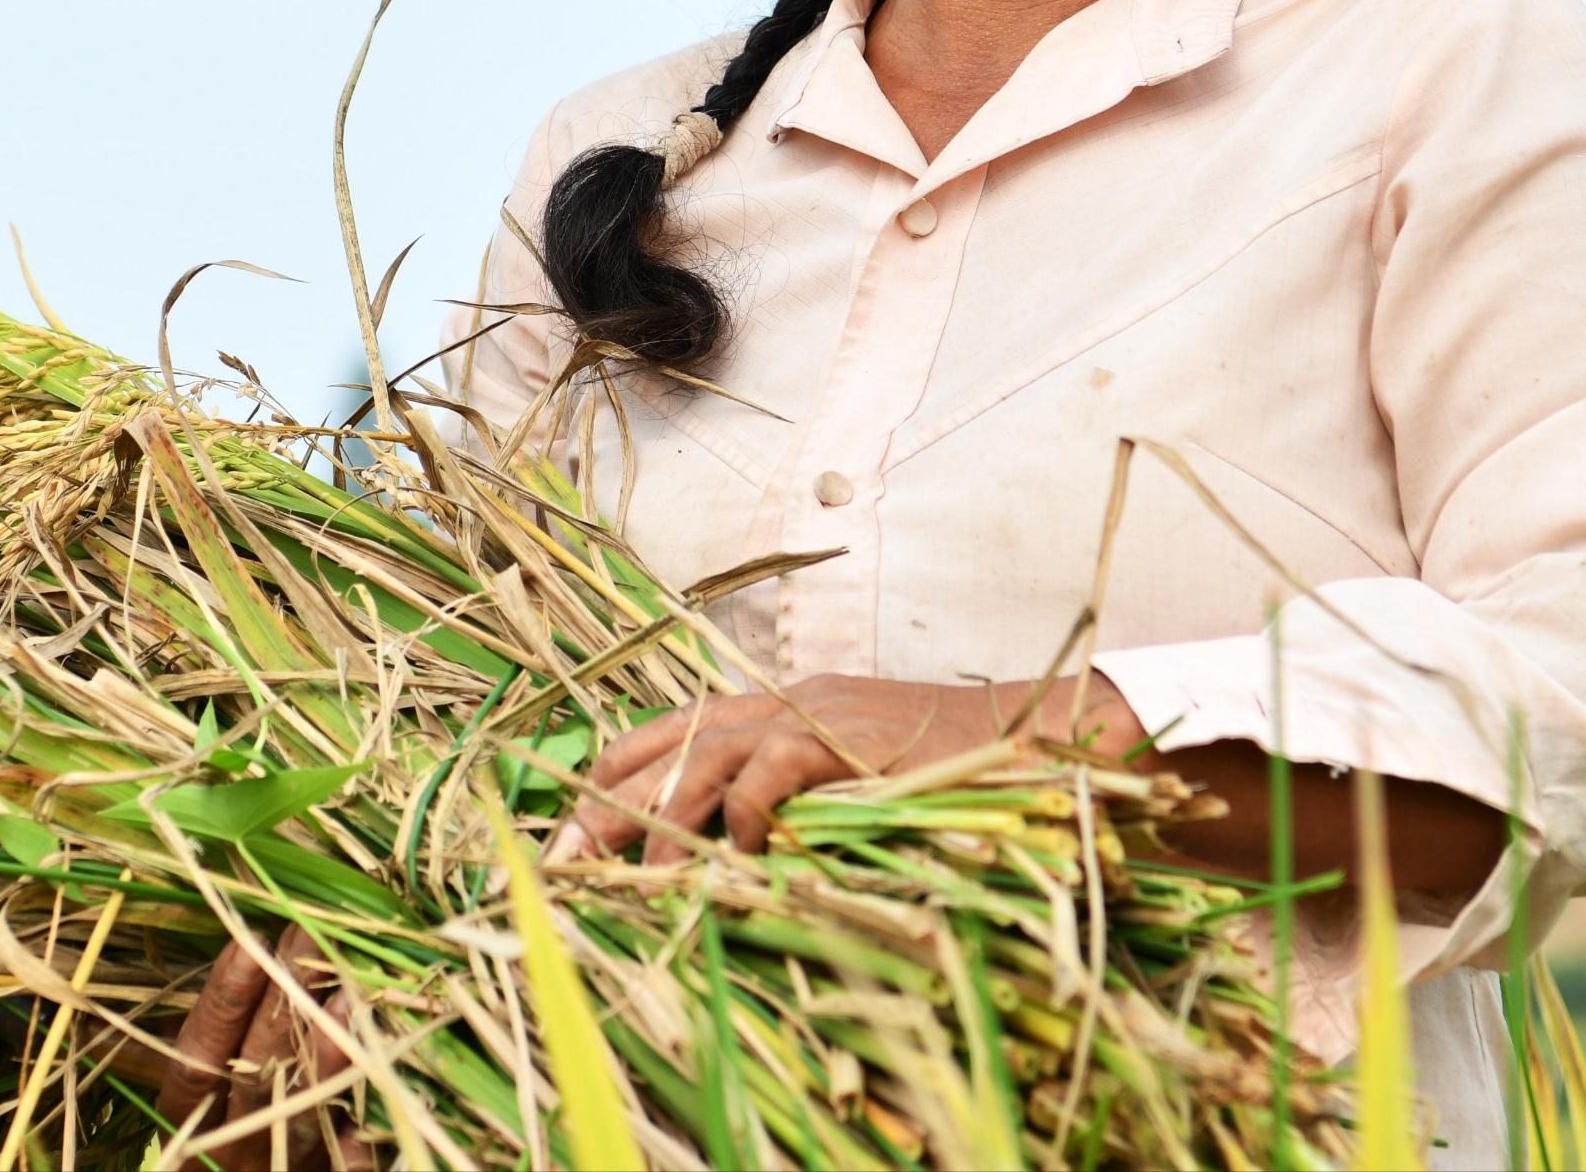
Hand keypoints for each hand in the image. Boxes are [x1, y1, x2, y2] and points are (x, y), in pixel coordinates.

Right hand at [156, 925, 374, 1170]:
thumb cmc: (221, 1134)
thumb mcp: (200, 1093)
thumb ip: (212, 1039)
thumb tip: (239, 955)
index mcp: (190, 1119)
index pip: (200, 1056)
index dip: (223, 1000)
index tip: (249, 941)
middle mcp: (231, 1146)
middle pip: (257, 1070)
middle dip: (284, 997)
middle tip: (309, 931)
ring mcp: (281, 1168)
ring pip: (303, 1109)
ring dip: (326, 1049)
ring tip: (348, 991)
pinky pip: (348, 1158)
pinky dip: (364, 1117)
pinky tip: (381, 1068)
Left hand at [554, 673, 1142, 858]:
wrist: (1023, 735)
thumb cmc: (940, 770)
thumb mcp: (845, 779)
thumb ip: (788, 800)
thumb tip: (731, 861)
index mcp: (770, 708)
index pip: (664, 733)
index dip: (608, 780)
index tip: (567, 836)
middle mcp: (776, 702)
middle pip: (663, 744)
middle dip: (604, 805)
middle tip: (562, 863)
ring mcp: (807, 714)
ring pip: (701, 760)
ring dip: (660, 825)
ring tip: (632, 883)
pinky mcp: (839, 738)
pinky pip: (767, 776)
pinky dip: (744, 819)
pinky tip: (739, 861)